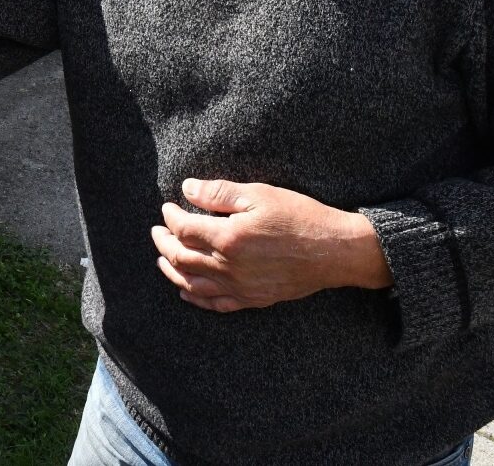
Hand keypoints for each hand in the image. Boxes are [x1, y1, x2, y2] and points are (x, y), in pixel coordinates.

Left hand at [150, 178, 391, 312]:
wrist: (335, 251)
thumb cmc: (300, 218)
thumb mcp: (259, 195)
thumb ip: (219, 193)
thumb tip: (186, 189)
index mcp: (228, 239)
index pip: (183, 230)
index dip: (170, 218)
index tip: (168, 208)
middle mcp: (229, 268)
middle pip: (181, 258)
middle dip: (164, 244)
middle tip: (157, 232)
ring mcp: (240, 287)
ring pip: (193, 284)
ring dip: (172, 270)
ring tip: (162, 259)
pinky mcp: (253, 299)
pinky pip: (216, 304)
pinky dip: (195, 298)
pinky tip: (186, 291)